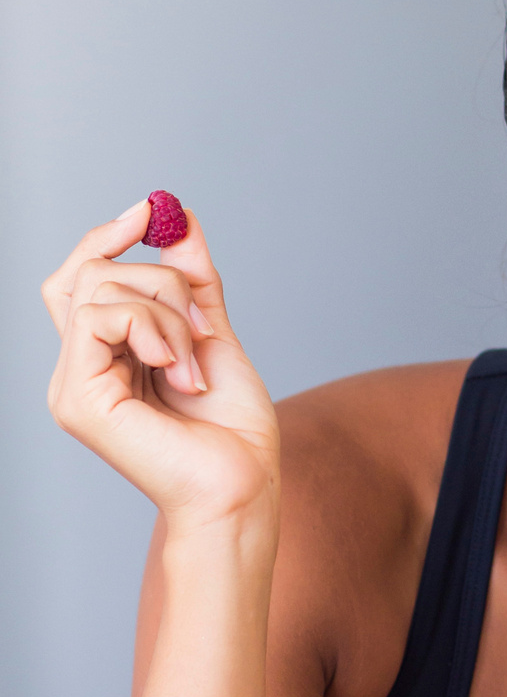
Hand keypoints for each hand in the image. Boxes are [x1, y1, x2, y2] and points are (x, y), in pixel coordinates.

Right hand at [44, 201, 280, 535]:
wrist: (243, 486)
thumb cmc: (234, 430)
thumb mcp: (212, 335)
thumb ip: (193, 281)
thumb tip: (178, 216)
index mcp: (105, 357)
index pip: (81, 278)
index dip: (107, 236)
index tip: (151, 210)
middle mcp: (80, 369)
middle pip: (86, 272)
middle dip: (159, 279)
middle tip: (202, 324)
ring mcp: (72, 385)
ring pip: (98, 287)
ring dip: (166, 311)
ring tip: (193, 363)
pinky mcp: (77, 398)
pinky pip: (99, 316)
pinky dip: (151, 329)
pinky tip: (178, 370)